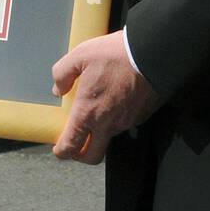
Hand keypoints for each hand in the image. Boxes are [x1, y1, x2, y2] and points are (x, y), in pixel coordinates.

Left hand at [51, 30, 161, 163]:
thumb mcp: (80, 55)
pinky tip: (113, 102)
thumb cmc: (116, 55)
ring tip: (95, 113)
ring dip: (99, 134)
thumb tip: (58, 89)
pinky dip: (115, 121)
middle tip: (76, 144)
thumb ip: (63, 73)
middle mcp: (107, 123)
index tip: (59, 148)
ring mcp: (125, 122)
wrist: (151, 54)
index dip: (62, 151)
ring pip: (108, 139)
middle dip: (81, 155)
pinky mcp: (139, 117)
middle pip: (92, 156)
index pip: (71, 146)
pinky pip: (123, 126)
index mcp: (88, 111)